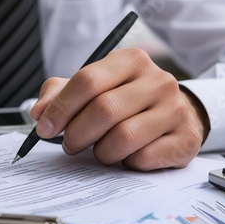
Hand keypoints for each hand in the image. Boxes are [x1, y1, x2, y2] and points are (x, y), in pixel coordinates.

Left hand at [30, 48, 208, 170]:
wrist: (177, 113)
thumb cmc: (126, 100)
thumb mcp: (95, 86)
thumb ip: (60, 93)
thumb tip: (38, 113)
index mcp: (131, 61)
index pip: (87, 81)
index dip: (60, 108)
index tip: (44, 128)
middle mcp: (158, 81)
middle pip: (104, 110)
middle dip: (76, 134)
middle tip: (69, 144)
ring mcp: (176, 110)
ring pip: (123, 138)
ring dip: (101, 152)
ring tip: (100, 149)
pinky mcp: (186, 140)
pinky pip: (142, 159)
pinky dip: (125, 163)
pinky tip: (127, 155)